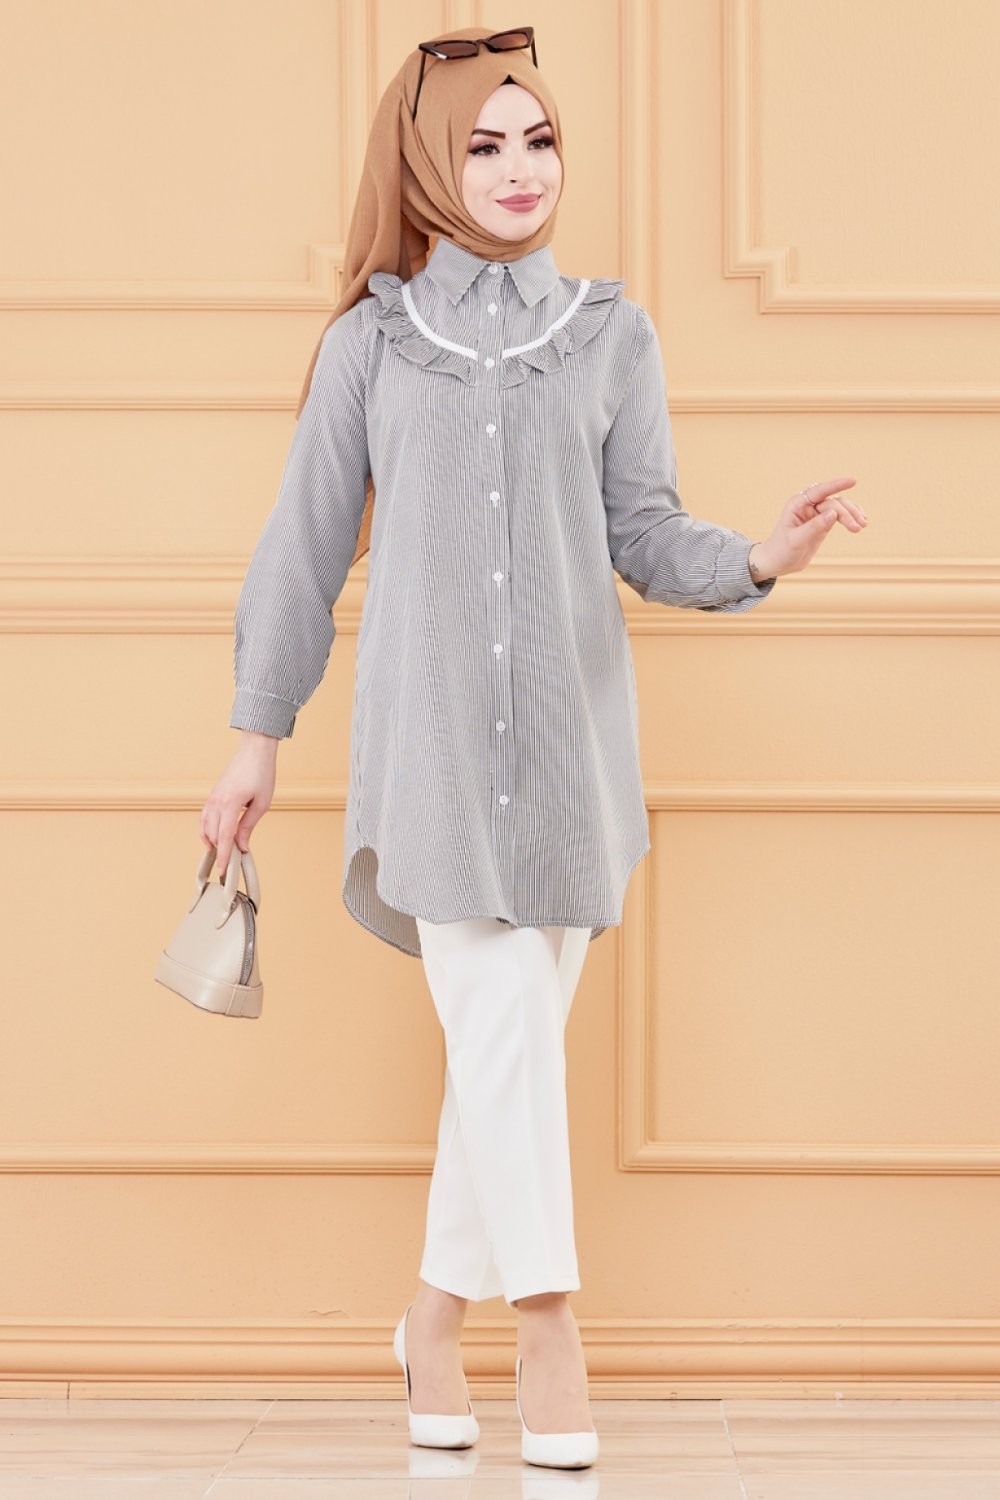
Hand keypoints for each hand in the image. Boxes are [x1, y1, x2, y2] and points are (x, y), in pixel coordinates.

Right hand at [199, 735, 277, 881]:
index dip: (224, 856)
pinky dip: (207, 831)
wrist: (254, 752)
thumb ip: (248, 826)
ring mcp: (212, 798)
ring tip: (223, 853)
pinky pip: (204, 818)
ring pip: (205, 828)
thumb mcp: (261, 803)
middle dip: (221, 851)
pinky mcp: (212, 796)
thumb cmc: (261, 774)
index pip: (225, 837)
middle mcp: (217, 801)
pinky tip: (214, 838)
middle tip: (232, 864)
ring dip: (213, 842)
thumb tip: (241, 845)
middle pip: (214, 835)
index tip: (223, 871)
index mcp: (230, 803)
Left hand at [751, 477, 865, 579]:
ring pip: (839, 507)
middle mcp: (807, 505)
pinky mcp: (823, 523)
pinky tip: (860, 522)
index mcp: (797, 504)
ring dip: (852, 514)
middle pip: (833, 502)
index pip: (819, 491)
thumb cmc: (781, 550)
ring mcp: (816, 513)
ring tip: (863, 525)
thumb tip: (834, 513)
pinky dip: (850, 517)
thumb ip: (814, 526)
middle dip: (847, 513)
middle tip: (858, 527)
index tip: (852, 481)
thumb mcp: (796, 540)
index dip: (836, 485)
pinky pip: (840, 515)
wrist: (778, 563)